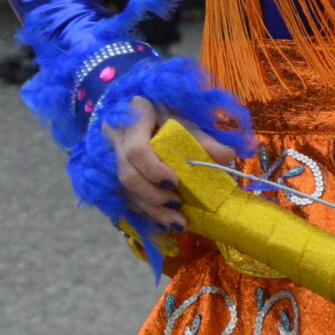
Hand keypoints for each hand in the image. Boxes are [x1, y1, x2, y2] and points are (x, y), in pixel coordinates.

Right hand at [105, 96, 238, 230]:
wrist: (138, 111)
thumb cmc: (164, 113)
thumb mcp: (183, 119)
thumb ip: (202, 138)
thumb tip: (227, 156)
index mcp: (133, 117)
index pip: (136, 150)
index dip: (154, 170)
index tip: (175, 182)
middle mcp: (114, 137)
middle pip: (127, 175)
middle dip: (153, 196)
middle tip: (178, 206)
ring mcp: (108, 156)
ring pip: (123, 190)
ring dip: (150, 210)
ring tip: (177, 222)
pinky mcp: (109, 173)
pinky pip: (123, 197)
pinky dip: (144, 211)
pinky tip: (163, 221)